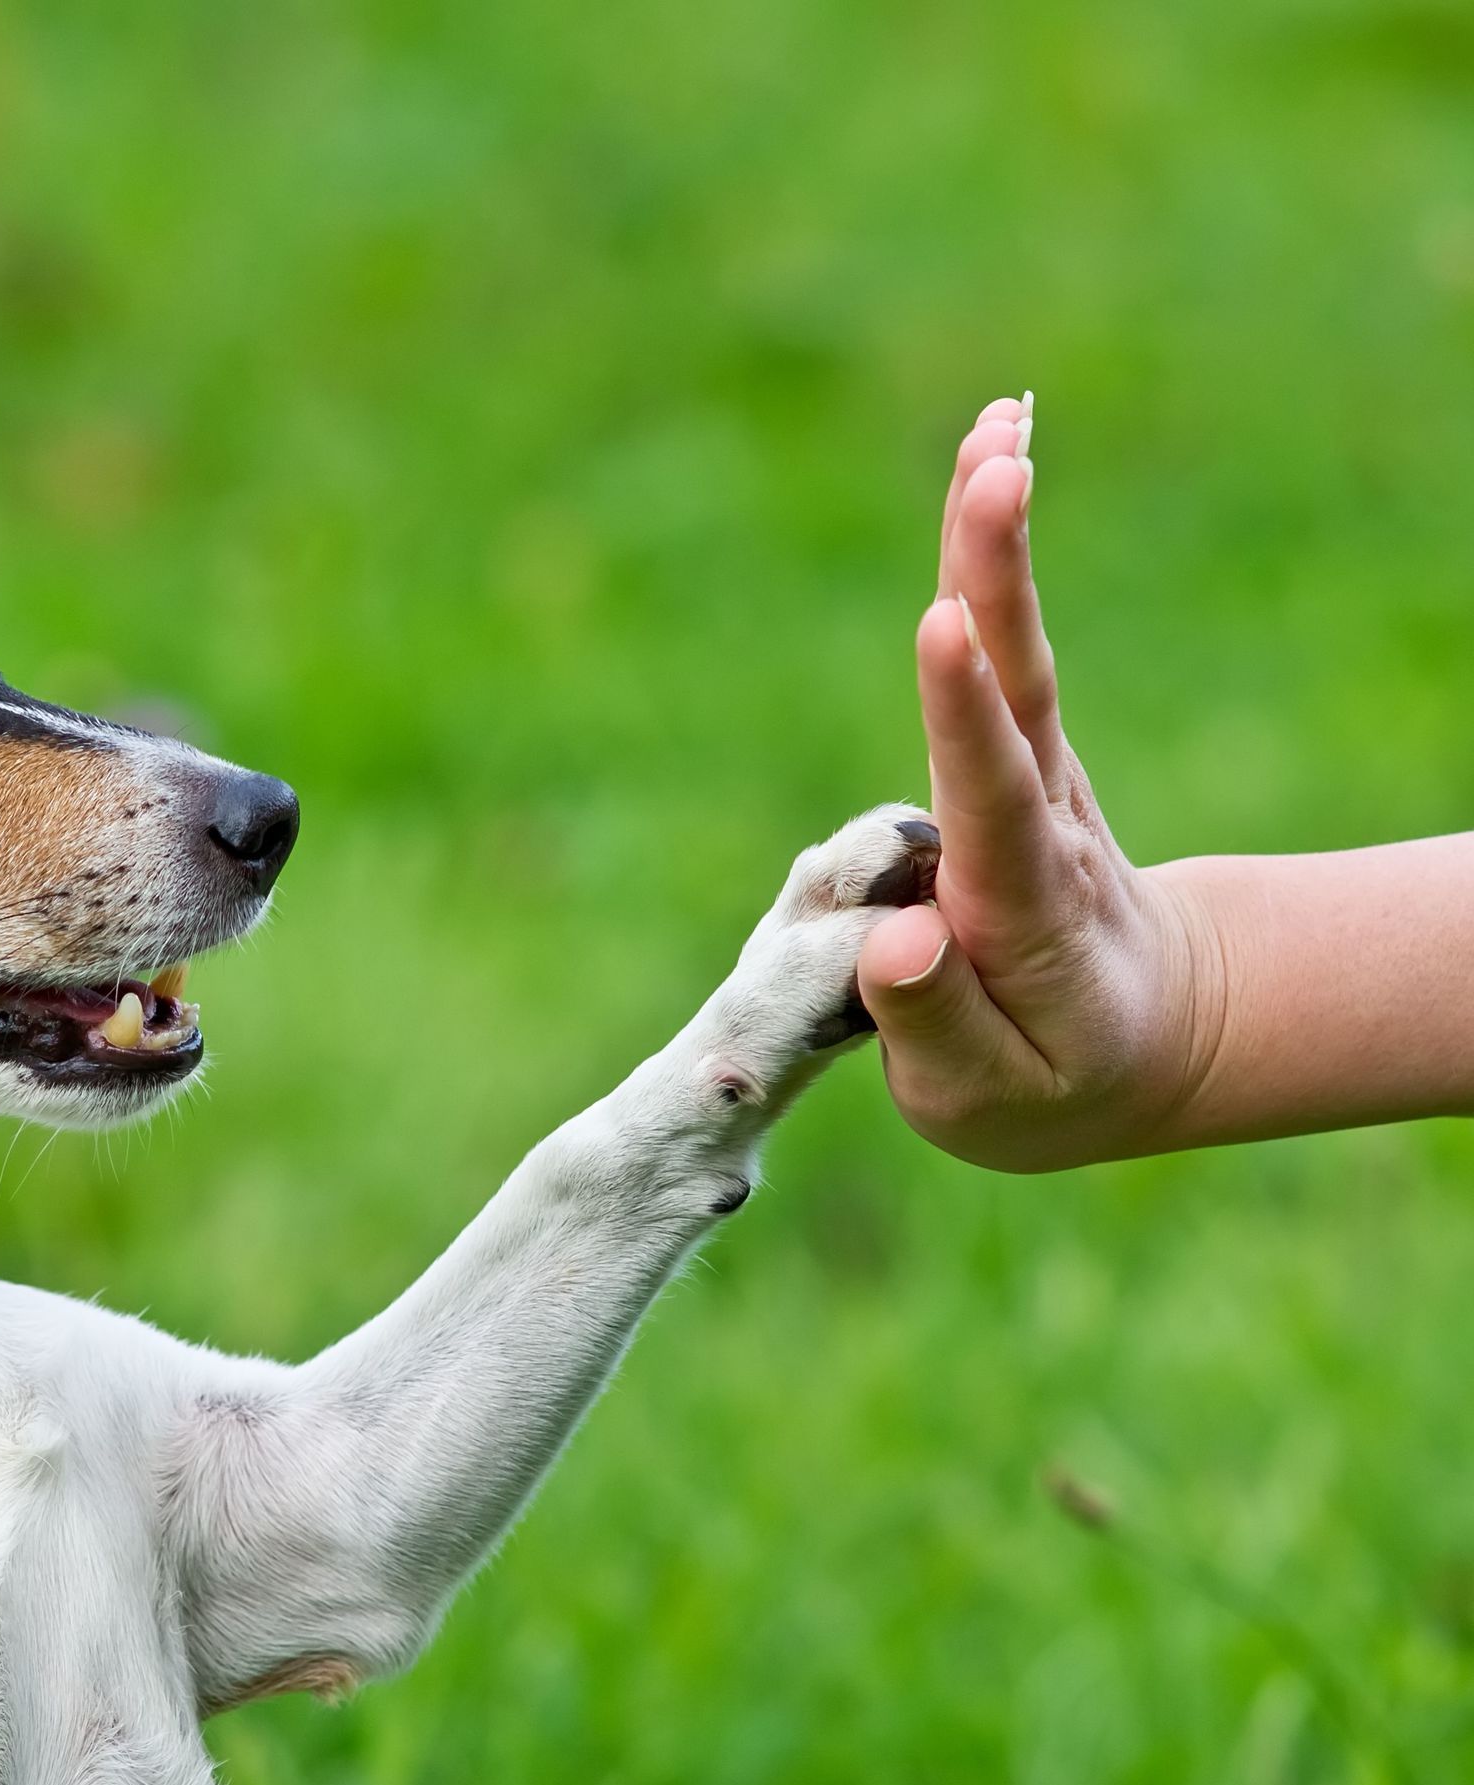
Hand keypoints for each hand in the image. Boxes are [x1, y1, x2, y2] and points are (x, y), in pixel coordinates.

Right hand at [855, 398, 1222, 1170]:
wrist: (1142, 1037)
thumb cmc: (1047, 1081)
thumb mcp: (988, 1099)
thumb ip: (938, 1025)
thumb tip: (898, 939)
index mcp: (1023, 914)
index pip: (993, 804)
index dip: (964, 717)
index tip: (944, 628)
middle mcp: (1041, 827)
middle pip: (1019, 696)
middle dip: (998, 582)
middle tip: (995, 468)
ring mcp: (1038, 781)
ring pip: (1017, 654)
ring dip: (998, 543)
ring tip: (996, 428)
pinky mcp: (1021, 755)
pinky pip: (1003, 652)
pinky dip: (992, 561)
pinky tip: (986, 464)